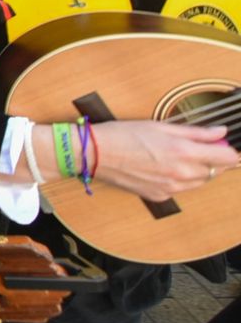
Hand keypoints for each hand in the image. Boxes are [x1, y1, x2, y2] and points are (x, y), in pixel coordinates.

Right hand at [86, 120, 234, 200]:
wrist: (95, 154)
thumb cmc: (124, 135)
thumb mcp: (162, 126)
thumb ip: (196, 132)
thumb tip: (220, 132)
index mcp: (184, 152)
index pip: (227, 158)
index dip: (229, 151)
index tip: (224, 146)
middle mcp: (181, 173)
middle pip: (215, 171)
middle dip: (211, 159)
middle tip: (197, 147)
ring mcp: (171, 187)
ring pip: (199, 182)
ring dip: (197, 170)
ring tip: (177, 156)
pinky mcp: (159, 195)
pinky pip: (181, 189)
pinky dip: (180, 179)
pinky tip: (163, 167)